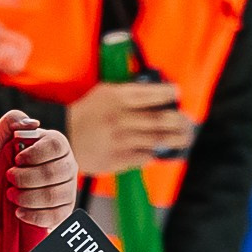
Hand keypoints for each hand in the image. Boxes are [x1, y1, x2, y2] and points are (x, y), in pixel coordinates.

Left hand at [0, 115, 78, 230]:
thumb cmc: (2, 160)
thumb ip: (12, 121)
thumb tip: (32, 124)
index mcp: (56, 143)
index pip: (55, 146)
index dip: (34, 154)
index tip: (16, 159)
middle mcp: (67, 165)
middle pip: (54, 173)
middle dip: (26, 178)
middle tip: (9, 178)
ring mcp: (68, 188)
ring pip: (54, 195)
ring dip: (28, 197)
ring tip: (11, 195)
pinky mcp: (64, 209)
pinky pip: (56, 216)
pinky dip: (35, 215)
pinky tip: (20, 212)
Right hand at [65, 81, 193, 174]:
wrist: (64, 137)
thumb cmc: (87, 113)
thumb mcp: (105, 93)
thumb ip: (130, 92)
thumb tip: (159, 95)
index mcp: (117, 98)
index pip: (152, 94)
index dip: (169, 94)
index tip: (178, 95)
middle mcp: (120, 118)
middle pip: (160, 120)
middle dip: (179, 122)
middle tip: (188, 123)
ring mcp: (119, 140)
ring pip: (156, 140)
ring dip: (174, 140)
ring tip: (184, 139)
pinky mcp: (116, 159)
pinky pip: (144, 157)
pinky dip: (153, 154)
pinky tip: (156, 151)